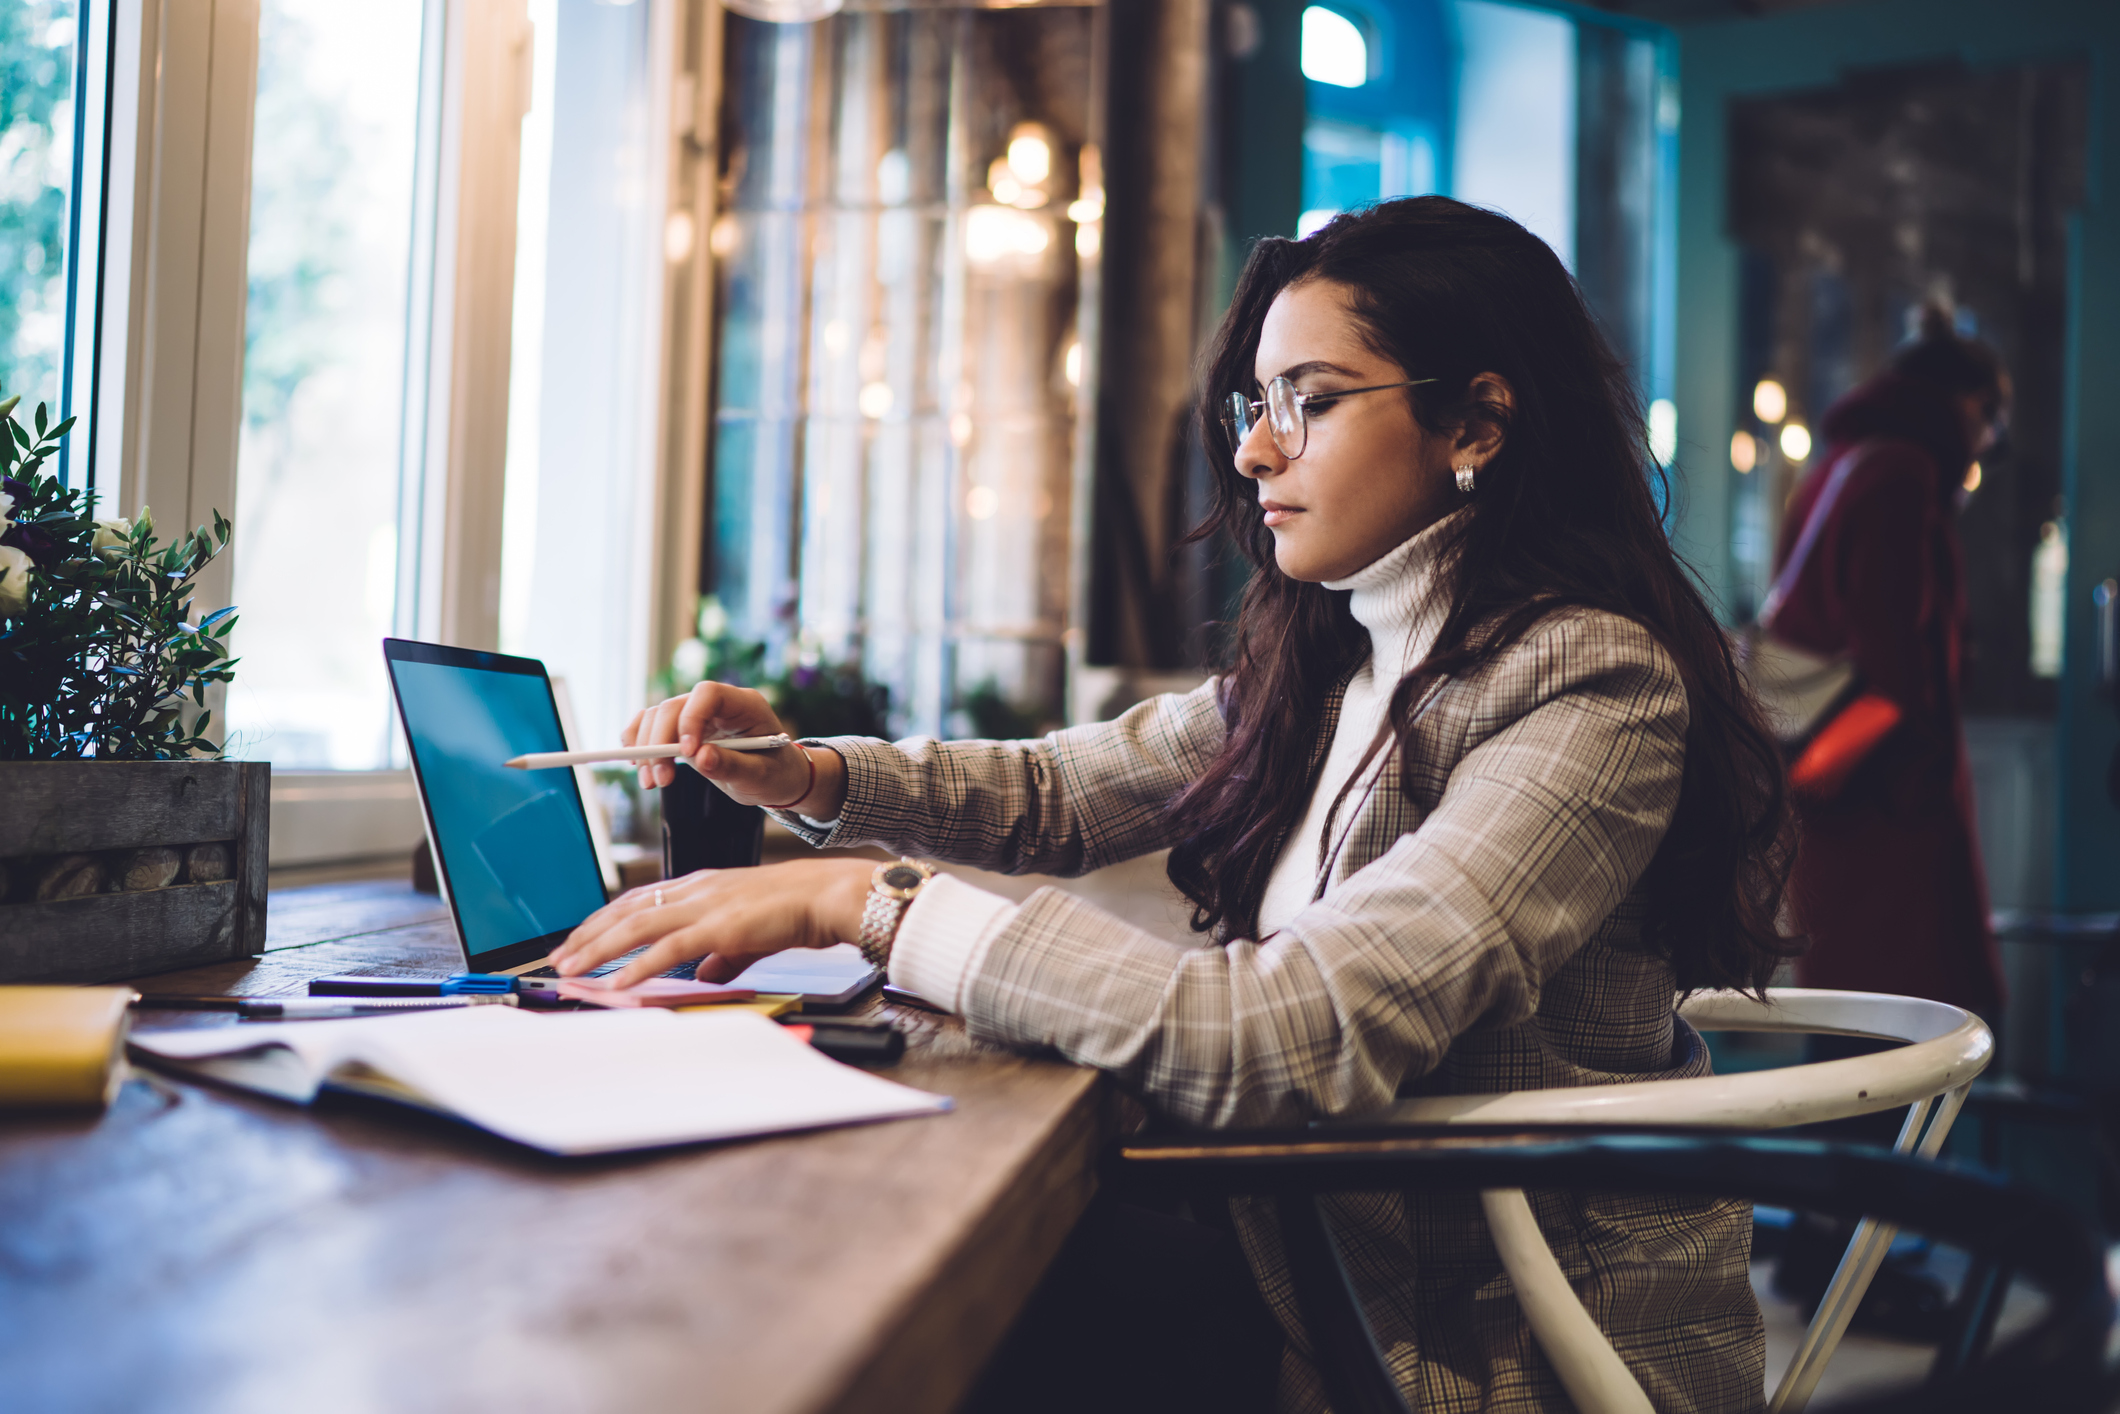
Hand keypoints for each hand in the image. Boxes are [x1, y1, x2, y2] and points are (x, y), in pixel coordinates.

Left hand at [548, 858, 873, 987]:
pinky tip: (618, 982)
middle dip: (588, 935)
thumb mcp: (749, 933)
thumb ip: (723, 955)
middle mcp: (695, 890)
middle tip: (559, 958)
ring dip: (600, 949)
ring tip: (573, 969)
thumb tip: (705, 975)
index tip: (579, 938)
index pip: (638, 899)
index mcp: (700, 886)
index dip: (604, 919)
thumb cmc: (796, 910)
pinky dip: (639, 966)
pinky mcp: (720, 927)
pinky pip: (669, 948)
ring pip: (638, 926)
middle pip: (627, 910)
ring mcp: (705, 906)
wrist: (827, 895)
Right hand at [622, 680, 845, 816]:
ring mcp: (698, 714)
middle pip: (675, 706)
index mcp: (745, 704)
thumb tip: (700, 757)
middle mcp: (717, 704)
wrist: (775, 778)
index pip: (709, 694)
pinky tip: (638, 766)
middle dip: (661, 742)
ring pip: (658, 716)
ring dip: (647, 748)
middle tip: (661, 780)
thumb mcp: (760, 776)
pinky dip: (640, 743)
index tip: (687, 753)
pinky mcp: (683, 729)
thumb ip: (733, 766)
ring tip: (652, 782)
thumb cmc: (774, 774)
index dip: (691, 718)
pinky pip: (652, 725)